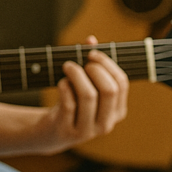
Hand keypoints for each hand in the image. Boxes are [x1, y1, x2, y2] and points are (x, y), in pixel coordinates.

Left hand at [37, 36, 128, 153]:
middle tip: (79, 62)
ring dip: (76, 75)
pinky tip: (61, 83)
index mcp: (117, 111)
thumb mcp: (84, 86)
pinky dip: (65, 87)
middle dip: (94, 69)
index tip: (91, 53)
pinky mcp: (67, 131)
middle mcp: (107, 123)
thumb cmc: (71, 104)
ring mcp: (87, 130)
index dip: (107, 63)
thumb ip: (90, 63)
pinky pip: (69, 104)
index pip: (121, 83)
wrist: (50, 133)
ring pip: (88, 96)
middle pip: (109, 90)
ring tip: (67, 67)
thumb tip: (90, 39)